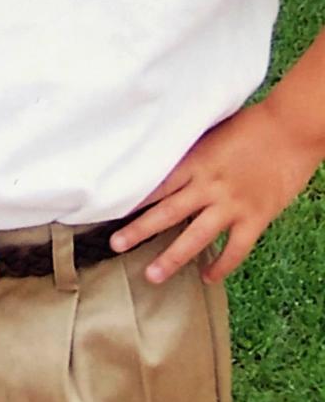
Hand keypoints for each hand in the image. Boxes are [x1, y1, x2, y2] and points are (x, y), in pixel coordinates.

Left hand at [110, 99, 321, 284]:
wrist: (291, 128)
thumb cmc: (252, 124)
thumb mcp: (212, 133)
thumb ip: (192, 153)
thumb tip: (166, 161)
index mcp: (195, 162)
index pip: (157, 185)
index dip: (133, 200)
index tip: (109, 212)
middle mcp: (208, 185)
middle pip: (167, 212)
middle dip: (139, 231)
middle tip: (116, 245)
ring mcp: (232, 204)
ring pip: (195, 237)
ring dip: (172, 258)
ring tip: (151, 275)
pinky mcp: (256, 217)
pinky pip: (235, 249)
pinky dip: (221, 266)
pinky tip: (208, 277)